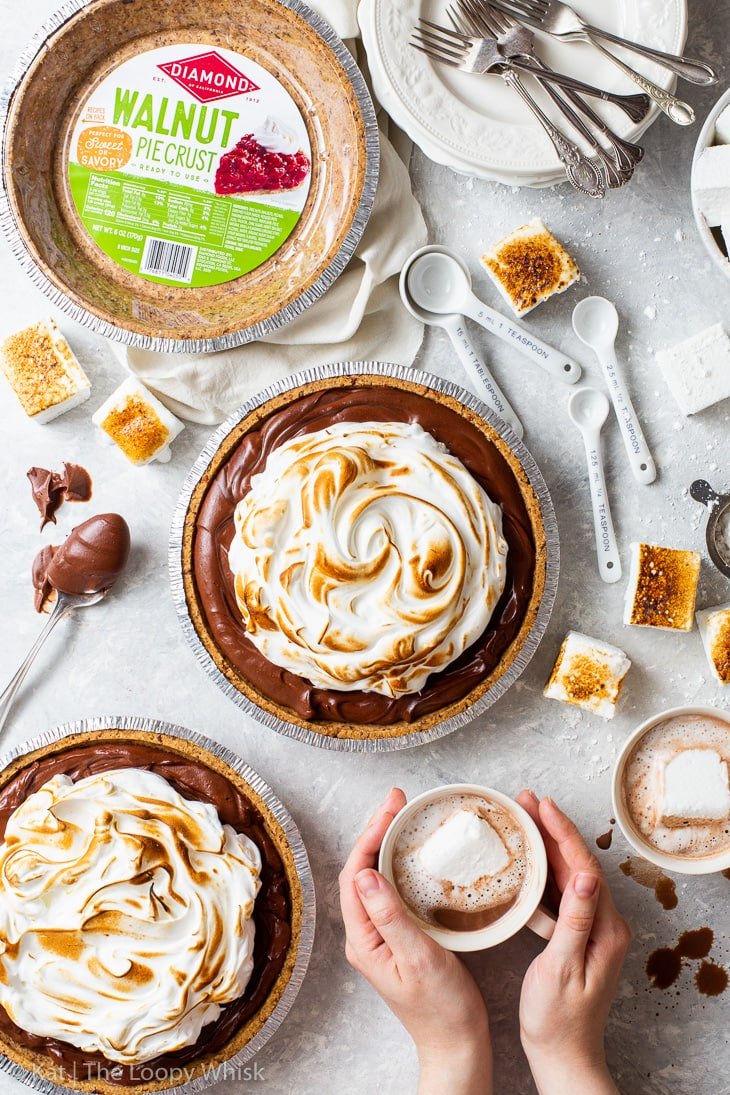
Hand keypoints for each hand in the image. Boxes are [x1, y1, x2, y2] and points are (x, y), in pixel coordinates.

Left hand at [339, 788, 491, 1094]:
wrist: (457, 1044)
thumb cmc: (441, 1009)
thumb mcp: (418, 958)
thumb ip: (390, 916)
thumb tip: (365, 874)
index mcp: (363, 939)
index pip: (354, 875)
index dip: (369, 837)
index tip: (390, 810)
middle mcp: (366, 935)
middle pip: (362, 871)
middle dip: (377, 832)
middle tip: (398, 802)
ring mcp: (382, 936)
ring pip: (376, 879)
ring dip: (387, 845)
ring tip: (403, 817)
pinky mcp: (400, 937)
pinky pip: (393, 891)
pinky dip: (401, 866)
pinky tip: (414, 855)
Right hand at [516, 792, 631, 1094]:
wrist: (563, 1055)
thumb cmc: (557, 1019)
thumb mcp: (561, 968)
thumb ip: (574, 920)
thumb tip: (583, 875)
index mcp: (604, 929)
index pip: (584, 866)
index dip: (562, 832)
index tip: (542, 805)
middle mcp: (604, 924)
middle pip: (577, 863)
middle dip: (552, 829)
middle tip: (526, 801)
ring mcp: (592, 929)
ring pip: (568, 875)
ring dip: (546, 846)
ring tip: (523, 819)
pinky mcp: (578, 936)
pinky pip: (561, 894)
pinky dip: (543, 872)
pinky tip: (526, 862)